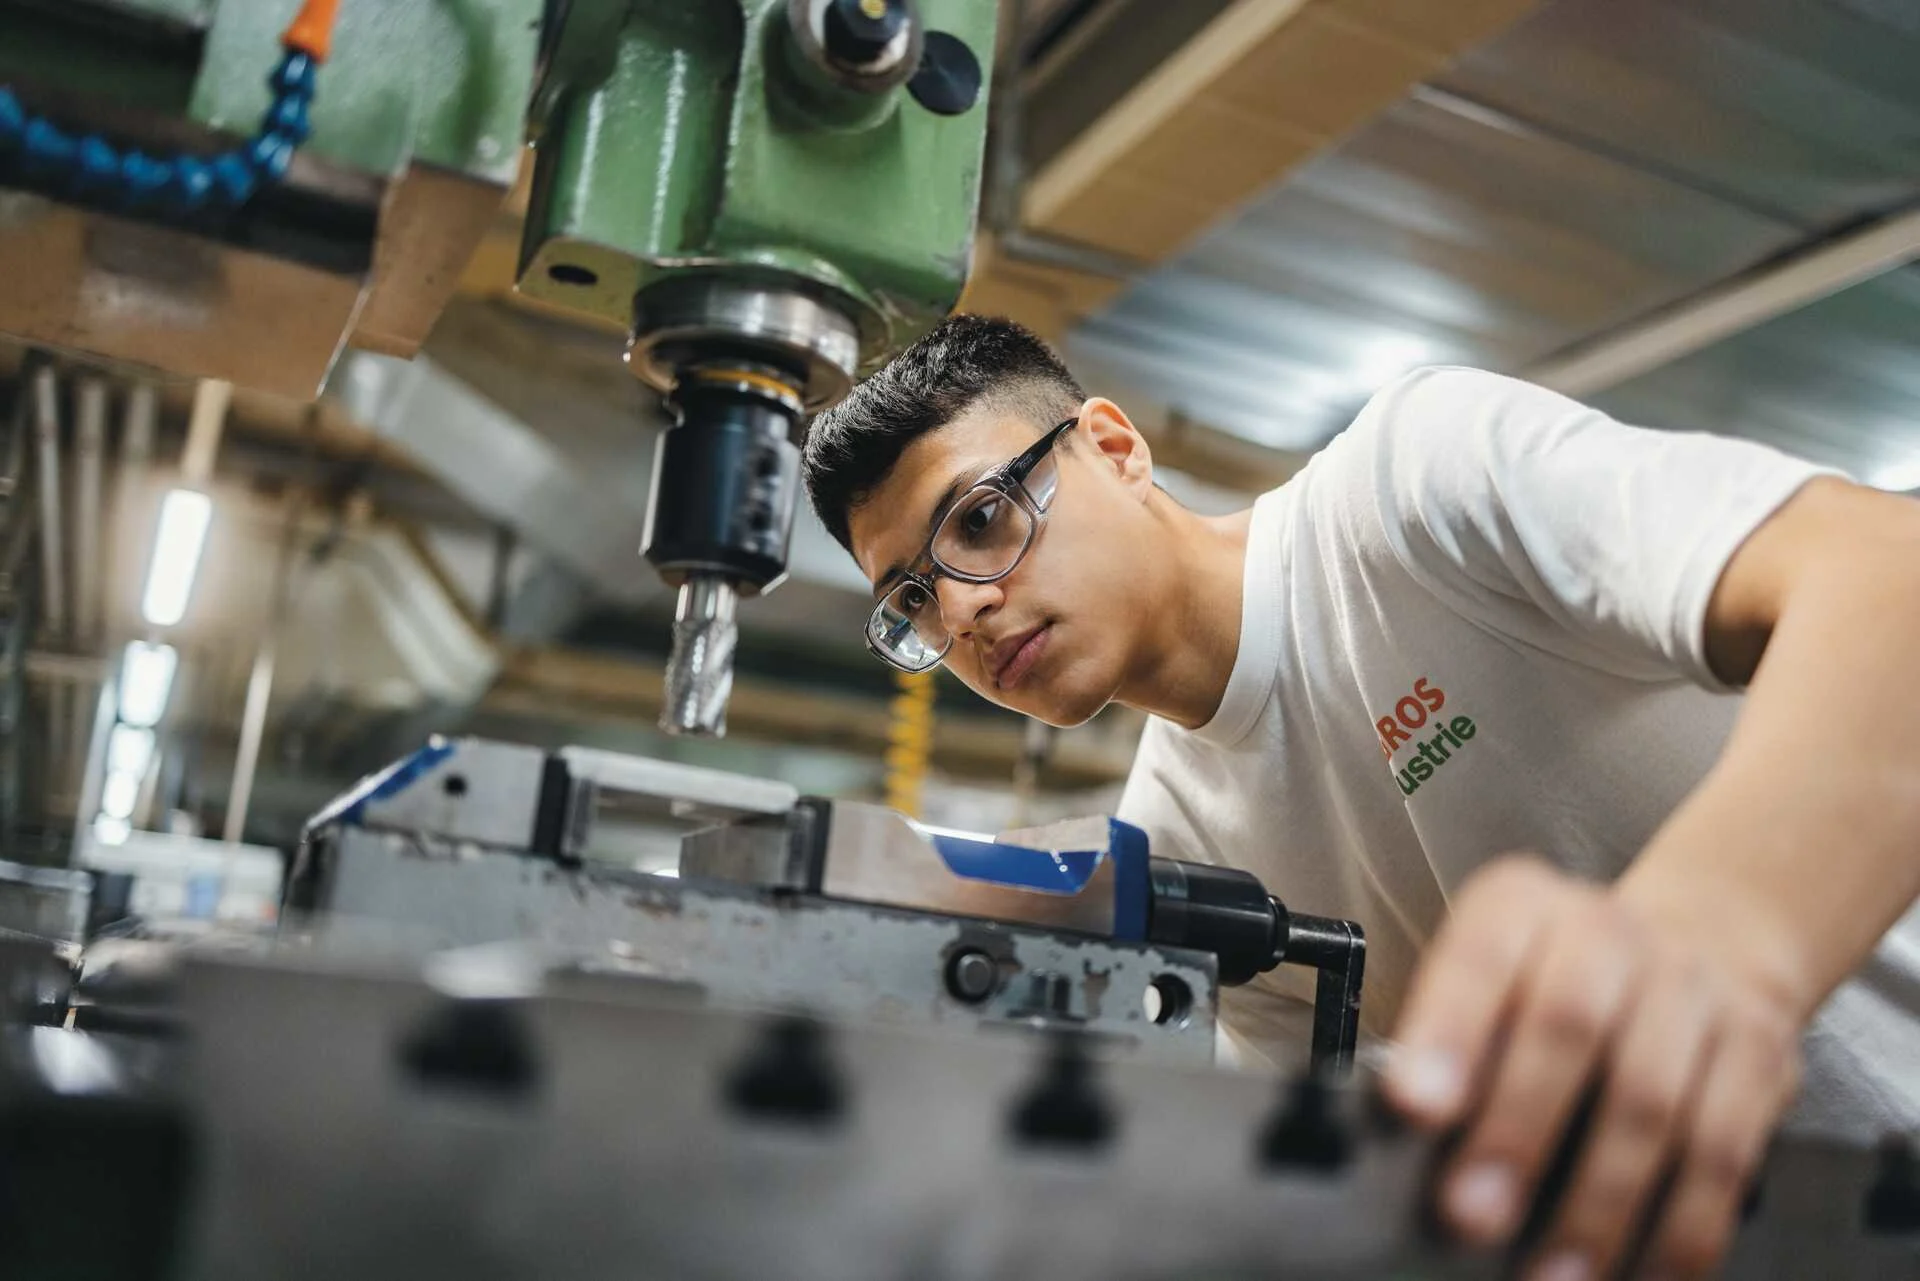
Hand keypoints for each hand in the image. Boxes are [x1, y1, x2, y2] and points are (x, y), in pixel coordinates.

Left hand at [1382, 855, 1807, 1280]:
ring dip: (1600, 1204)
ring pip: (1652, 1103)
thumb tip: (1405, 1136)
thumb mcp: (1490, 974)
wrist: (1706, 937)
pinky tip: (1646, 1271)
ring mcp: (1693, 992)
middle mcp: (1610, 936)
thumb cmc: (1557, 978)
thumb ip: (1449, 1039)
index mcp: (1522, 906)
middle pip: (1570, 1028)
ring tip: (1553, 1271)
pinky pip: (1724, 1153)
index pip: (1482, 956)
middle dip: (1518, 1131)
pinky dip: (1684, 1225)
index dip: (1449, 1031)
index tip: (1415, 1105)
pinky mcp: (1759, 1058)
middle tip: (1472, 1213)